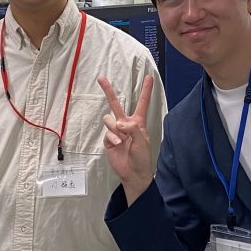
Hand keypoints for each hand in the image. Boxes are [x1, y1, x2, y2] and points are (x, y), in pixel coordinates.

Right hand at [98, 75, 154, 202]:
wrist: (133, 173)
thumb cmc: (142, 157)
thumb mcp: (142, 141)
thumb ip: (133, 128)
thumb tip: (120, 123)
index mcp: (138, 122)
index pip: (142, 103)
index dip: (145, 90)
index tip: (149, 77)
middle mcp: (125, 124)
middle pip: (116, 104)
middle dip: (108, 91)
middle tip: (101, 78)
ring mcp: (115, 131)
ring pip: (108, 119)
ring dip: (114, 127)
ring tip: (122, 139)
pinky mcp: (108, 140)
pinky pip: (107, 133)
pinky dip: (112, 137)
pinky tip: (118, 144)